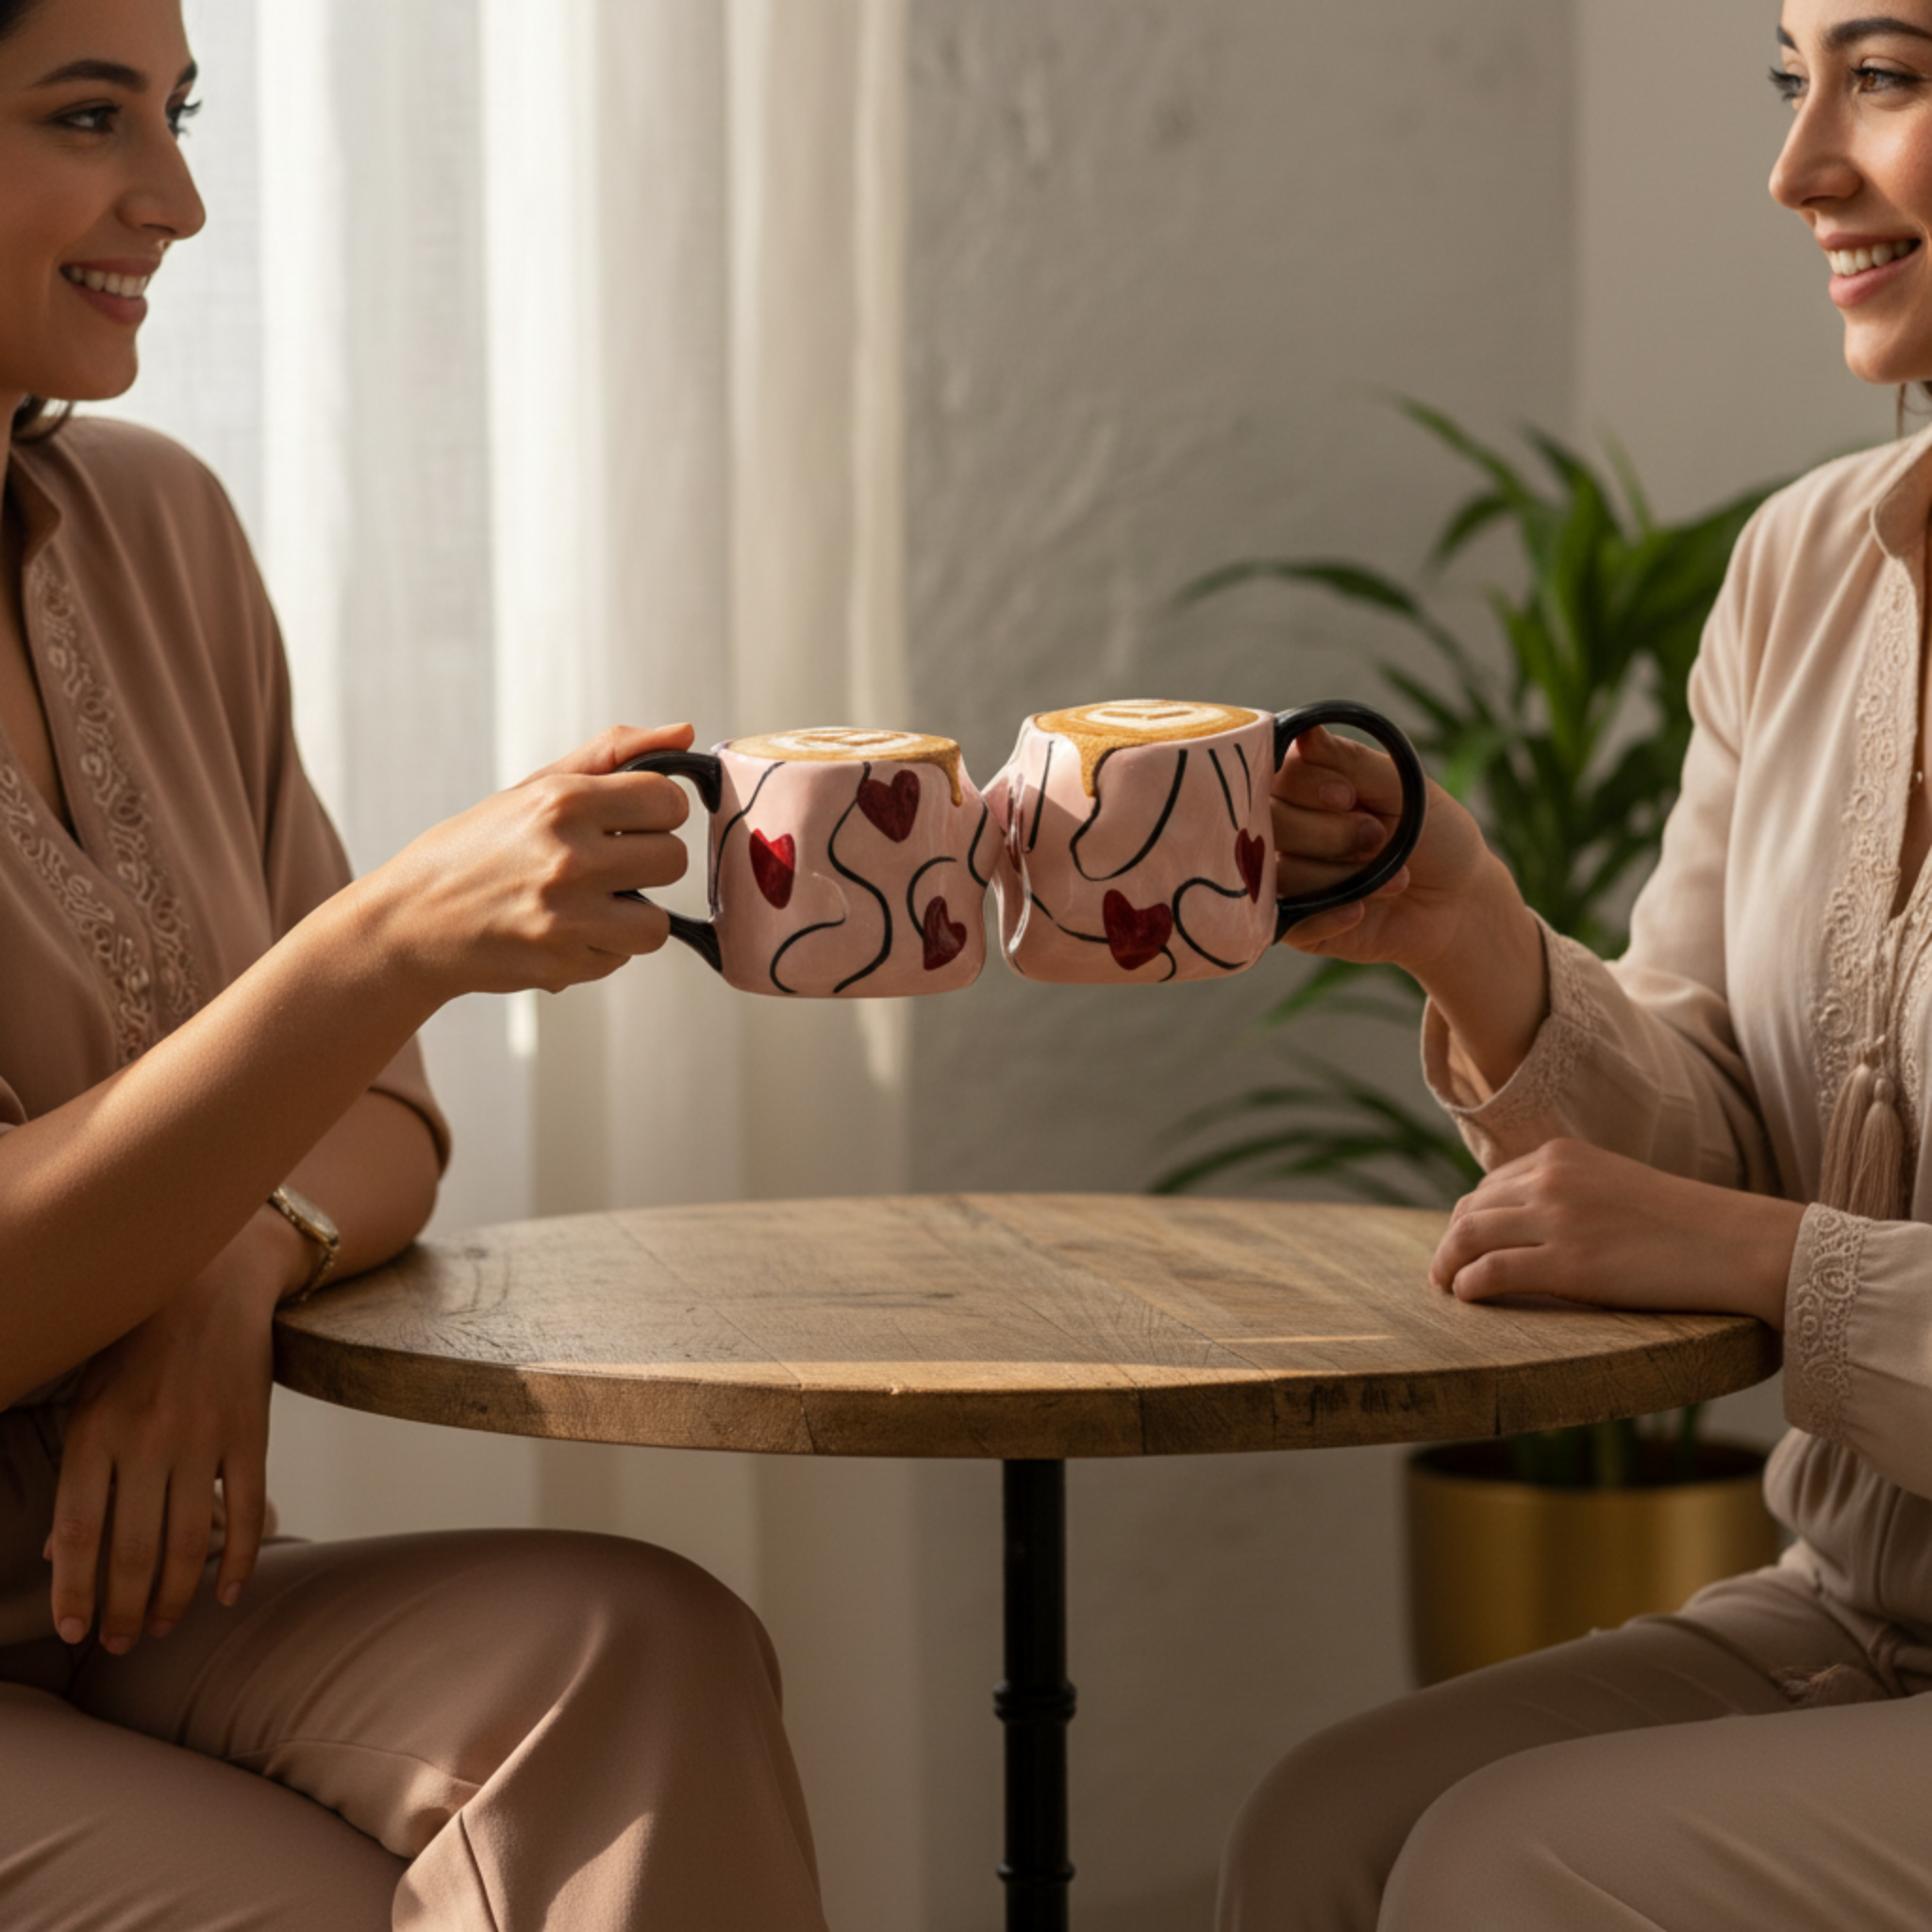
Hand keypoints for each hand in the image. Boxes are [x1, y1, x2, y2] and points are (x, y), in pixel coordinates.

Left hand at [45, 1210, 297, 1650]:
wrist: (218, 1274)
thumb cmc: (140, 1337)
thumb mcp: (90, 1393)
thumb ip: (79, 1469)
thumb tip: (62, 1555)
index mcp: (96, 1428)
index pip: (77, 1532)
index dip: (75, 1590)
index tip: (73, 1631)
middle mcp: (148, 1437)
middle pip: (134, 1549)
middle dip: (126, 1610)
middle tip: (124, 1643)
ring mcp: (204, 1436)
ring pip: (189, 1540)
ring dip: (175, 1595)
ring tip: (165, 1625)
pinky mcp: (252, 1430)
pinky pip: (246, 1509)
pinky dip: (240, 1559)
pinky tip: (227, 1592)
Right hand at [365, 722, 698, 999]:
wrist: (411, 923)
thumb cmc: (478, 849)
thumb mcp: (533, 788)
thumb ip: (612, 755)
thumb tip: (685, 733)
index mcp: (562, 802)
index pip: (668, 801)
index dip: (656, 812)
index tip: (630, 821)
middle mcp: (567, 858)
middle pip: (673, 860)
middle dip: (647, 862)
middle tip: (607, 864)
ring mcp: (566, 917)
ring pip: (656, 923)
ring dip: (631, 916)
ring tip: (589, 904)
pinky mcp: (562, 964)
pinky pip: (621, 958)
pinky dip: (600, 949)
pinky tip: (561, 932)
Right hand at [1270, 725, 1491, 974]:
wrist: (1458, 901)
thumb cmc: (1434, 834)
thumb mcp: (1404, 788)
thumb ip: (1352, 762)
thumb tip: (1305, 733)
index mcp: (1305, 785)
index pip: (1273, 775)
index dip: (1307, 787)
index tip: (1349, 797)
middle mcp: (1285, 827)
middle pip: (1269, 823)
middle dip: (1329, 834)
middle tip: (1378, 838)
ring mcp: (1283, 876)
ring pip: (1280, 872)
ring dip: (1341, 876)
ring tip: (1391, 879)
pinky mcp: (1292, 922)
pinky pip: (1286, 920)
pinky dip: (1329, 914)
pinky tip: (1361, 909)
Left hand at [1427, 1138, 1802, 1328]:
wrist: (1735, 1242)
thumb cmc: (1682, 1224)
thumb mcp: (1612, 1187)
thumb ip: (1567, 1194)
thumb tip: (1523, 1224)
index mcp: (1559, 1155)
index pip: (1488, 1187)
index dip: (1469, 1220)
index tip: (1463, 1247)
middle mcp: (1550, 1178)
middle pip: (1470, 1210)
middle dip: (1450, 1243)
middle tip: (1444, 1274)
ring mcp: (1556, 1219)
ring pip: (1467, 1238)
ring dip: (1447, 1266)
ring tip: (1446, 1289)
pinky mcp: (1567, 1264)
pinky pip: (1490, 1273)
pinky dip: (1467, 1286)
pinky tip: (1467, 1298)